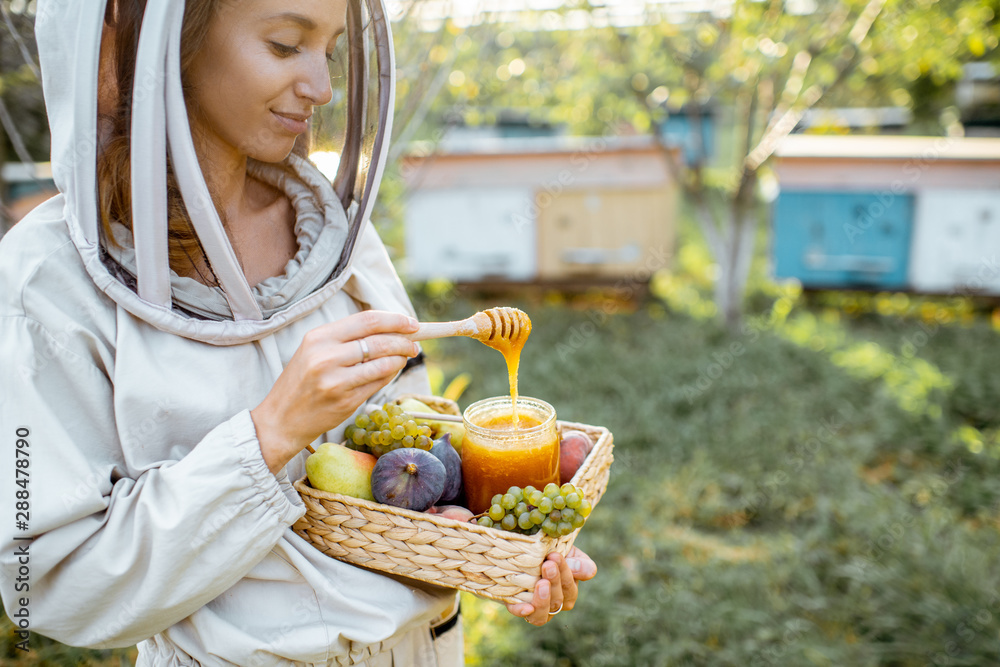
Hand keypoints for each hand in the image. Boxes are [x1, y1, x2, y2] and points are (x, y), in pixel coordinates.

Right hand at [251, 310, 419, 473]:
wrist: (279, 421)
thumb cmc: (300, 383)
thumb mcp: (313, 352)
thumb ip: (346, 339)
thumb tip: (389, 330)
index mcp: (318, 337)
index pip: (367, 320)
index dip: (394, 320)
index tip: (411, 323)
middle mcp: (326, 357)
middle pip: (379, 340)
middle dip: (404, 340)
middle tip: (415, 343)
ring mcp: (336, 380)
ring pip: (383, 362)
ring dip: (401, 358)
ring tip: (406, 357)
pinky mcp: (345, 401)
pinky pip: (378, 383)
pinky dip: (390, 374)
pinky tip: (391, 371)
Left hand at [506, 546, 596, 625]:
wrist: (524, 553)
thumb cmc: (550, 553)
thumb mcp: (569, 553)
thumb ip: (580, 562)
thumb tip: (578, 569)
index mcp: (568, 591)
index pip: (570, 588)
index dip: (565, 573)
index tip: (555, 555)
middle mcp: (555, 604)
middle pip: (558, 600)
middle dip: (554, 581)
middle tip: (548, 565)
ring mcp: (537, 608)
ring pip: (543, 614)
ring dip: (543, 600)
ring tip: (541, 583)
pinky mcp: (517, 607)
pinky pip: (521, 615)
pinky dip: (523, 612)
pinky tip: (526, 608)